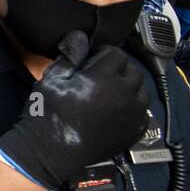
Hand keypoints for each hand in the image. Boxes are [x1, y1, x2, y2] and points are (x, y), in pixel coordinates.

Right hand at [0, 31, 149, 187]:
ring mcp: (131, 116)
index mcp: (104, 79)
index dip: (103, 54)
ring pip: (142, 92)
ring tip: (111, 95)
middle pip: (133, 71)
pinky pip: (142, 114)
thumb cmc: (46, 114)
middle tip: (101, 78)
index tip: (92, 60)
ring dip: (129, 89)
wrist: (49, 153)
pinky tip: (116, 112)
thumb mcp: (51, 80)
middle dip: (119, 70)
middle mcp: (124, 95)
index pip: (116, 54)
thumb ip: (70, 56)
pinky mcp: (133, 133)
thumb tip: (81, 37)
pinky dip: (133, 110)